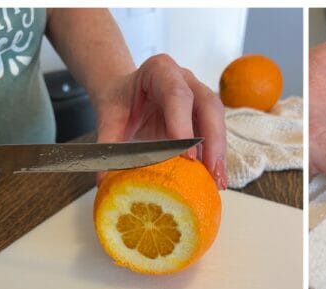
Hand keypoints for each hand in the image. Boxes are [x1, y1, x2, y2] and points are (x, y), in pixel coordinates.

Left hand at [94, 54, 226, 188]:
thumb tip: (106, 180)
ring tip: (218, 181)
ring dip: (219, 152)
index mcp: (160, 71)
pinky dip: (217, 158)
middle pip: (209, 105)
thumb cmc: (121, 103)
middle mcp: (187, 81)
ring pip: (218, 121)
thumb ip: (108, 144)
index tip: (186, 157)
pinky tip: (216, 180)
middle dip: (212, 141)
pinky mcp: (206, 117)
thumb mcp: (109, 118)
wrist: (127, 95)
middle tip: (211, 172)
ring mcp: (200, 97)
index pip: (177, 94)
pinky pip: (216, 135)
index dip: (184, 125)